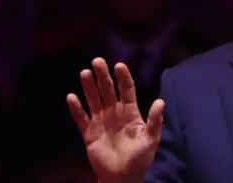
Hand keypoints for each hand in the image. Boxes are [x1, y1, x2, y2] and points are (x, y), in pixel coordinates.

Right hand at [66, 57, 164, 182]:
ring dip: (89, 87)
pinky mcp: (89, 133)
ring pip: (94, 101)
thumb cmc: (140, 158)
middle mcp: (115, 114)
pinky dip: (76, 109)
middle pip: (108, 91)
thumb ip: (155, 120)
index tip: (119, 65)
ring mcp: (101, 122)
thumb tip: (161, 101)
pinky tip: (71, 97)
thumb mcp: (151, 139)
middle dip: (103, 76)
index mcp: (131, 113)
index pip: (127, 91)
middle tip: (97, 60)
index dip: (123, 78)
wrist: (123, 177)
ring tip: (85, 72)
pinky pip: (81, 119)